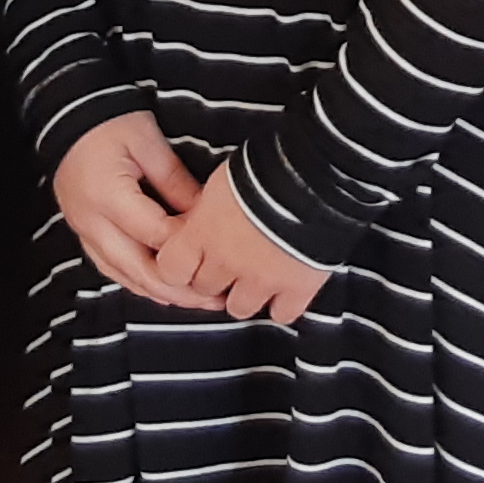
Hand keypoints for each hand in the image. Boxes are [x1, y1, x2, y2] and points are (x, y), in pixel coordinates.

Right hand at [52, 112, 215, 310]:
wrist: (69, 115)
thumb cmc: (110, 122)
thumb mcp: (149, 142)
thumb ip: (176, 182)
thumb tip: (205, 215)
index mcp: (108, 197)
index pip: (156, 235)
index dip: (187, 247)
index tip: (217, 253)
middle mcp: (91, 222)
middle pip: (138, 269)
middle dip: (178, 288)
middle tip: (212, 300)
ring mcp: (83, 230)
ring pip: (123, 275)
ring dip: (159, 292)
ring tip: (194, 301)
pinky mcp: (83, 232)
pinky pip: (111, 267)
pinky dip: (137, 281)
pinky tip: (161, 289)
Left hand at [147, 158, 330, 323]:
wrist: (313, 175)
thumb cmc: (266, 168)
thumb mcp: (222, 180)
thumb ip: (207, 208)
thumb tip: (200, 218)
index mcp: (203, 233)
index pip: (170, 269)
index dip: (180, 265)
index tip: (190, 258)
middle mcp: (226, 262)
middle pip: (205, 289)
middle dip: (214, 277)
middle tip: (229, 261)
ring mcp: (261, 279)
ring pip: (238, 308)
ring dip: (245, 295)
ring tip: (257, 277)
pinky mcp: (296, 287)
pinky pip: (282, 314)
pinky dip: (283, 305)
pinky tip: (286, 289)